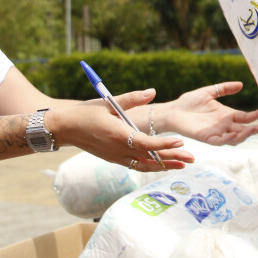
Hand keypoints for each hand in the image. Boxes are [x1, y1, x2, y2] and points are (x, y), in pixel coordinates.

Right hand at [50, 91, 194, 172]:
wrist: (65, 128)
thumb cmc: (86, 112)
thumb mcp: (108, 102)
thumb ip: (132, 98)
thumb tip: (152, 92)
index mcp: (118, 135)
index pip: (146, 143)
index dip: (164, 145)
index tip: (180, 142)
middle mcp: (118, 150)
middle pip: (150, 157)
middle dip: (172, 158)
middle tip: (191, 158)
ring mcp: (116, 157)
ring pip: (145, 165)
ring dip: (164, 165)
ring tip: (183, 164)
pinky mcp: (114, 159)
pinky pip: (136, 165)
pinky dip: (151, 165)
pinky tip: (163, 164)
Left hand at [156, 81, 257, 145]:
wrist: (173, 110)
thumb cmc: (189, 102)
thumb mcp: (209, 92)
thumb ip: (224, 88)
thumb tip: (241, 84)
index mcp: (226, 115)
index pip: (244, 117)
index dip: (254, 116)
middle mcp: (223, 125)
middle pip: (243, 130)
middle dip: (255, 129)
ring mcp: (216, 132)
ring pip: (235, 138)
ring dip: (244, 135)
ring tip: (252, 130)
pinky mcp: (207, 137)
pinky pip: (220, 141)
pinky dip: (229, 139)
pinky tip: (235, 134)